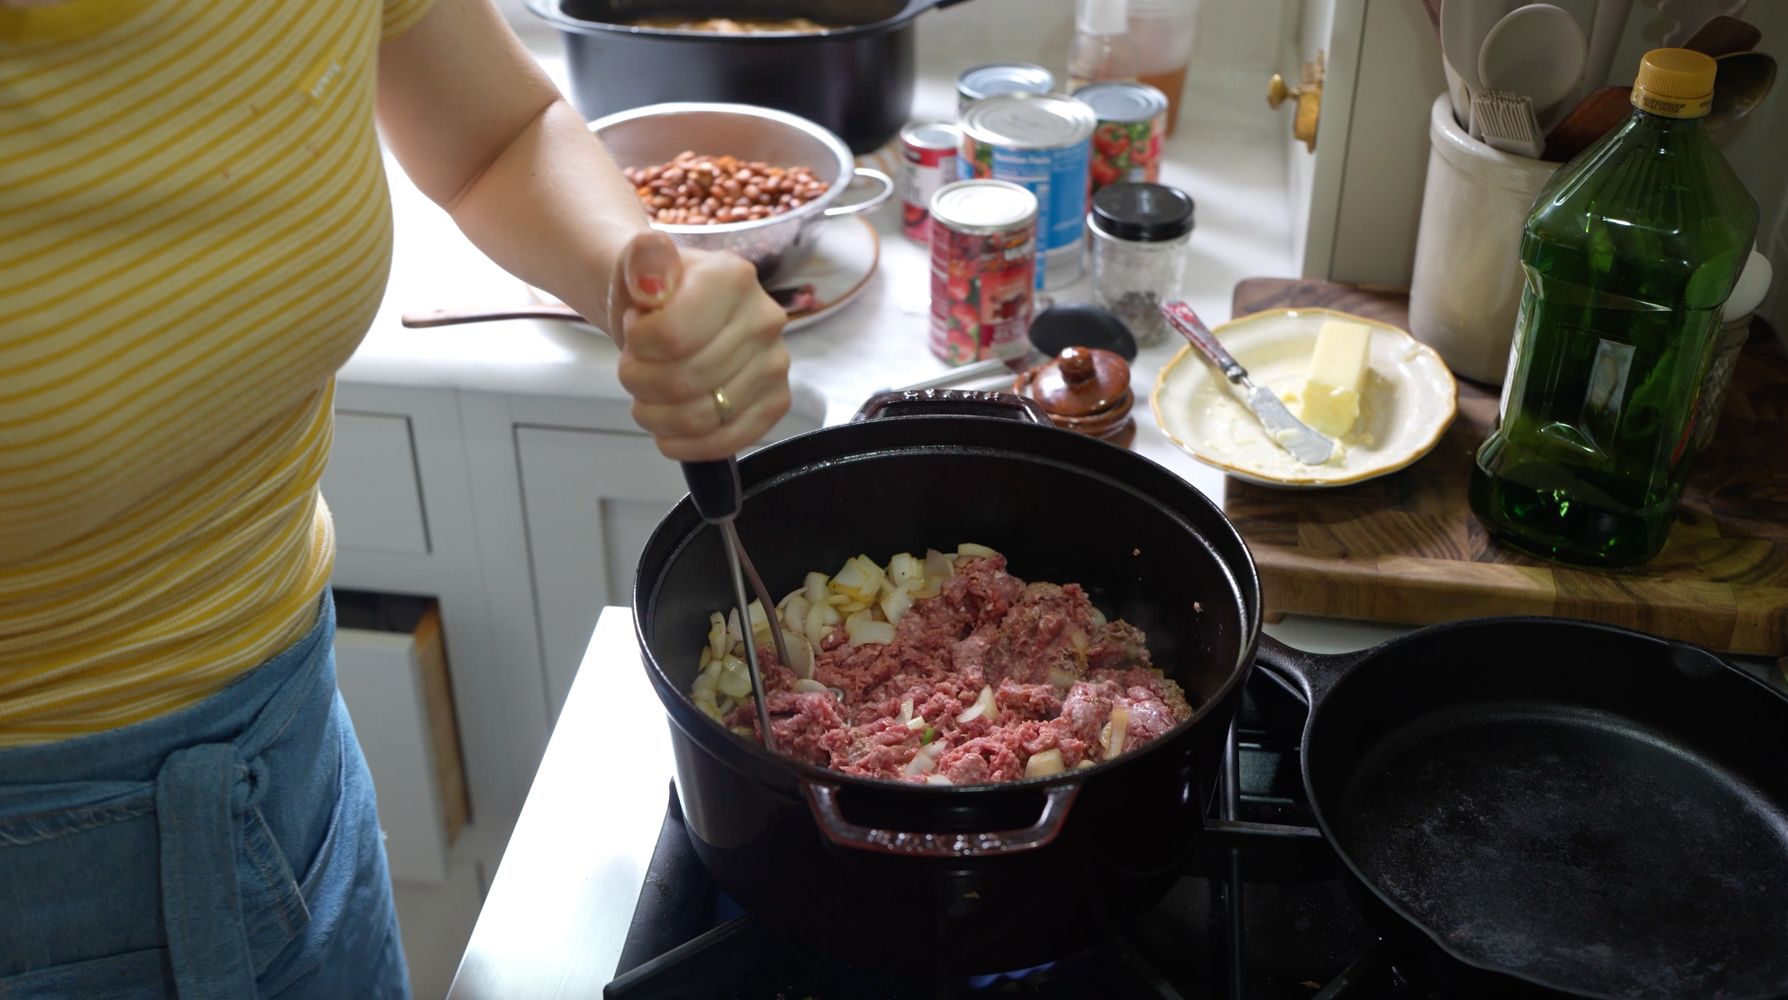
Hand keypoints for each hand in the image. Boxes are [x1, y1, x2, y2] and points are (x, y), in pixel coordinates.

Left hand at [610, 232, 791, 460]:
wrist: (673, 315)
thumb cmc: (656, 295)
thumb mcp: (638, 264)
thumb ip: (642, 261)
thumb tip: (649, 284)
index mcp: (734, 278)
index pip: (671, 336)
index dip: (636, 345)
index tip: (634, 332)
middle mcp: (765, 320)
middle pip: (682, 380)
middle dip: (639, 381)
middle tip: (634, 367)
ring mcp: (775, 365)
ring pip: (699, 416)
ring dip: (655, 415)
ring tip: (647, 394)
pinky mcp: (775, 403)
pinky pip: (725, 442)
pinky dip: (684, 444)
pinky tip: (666, 429)